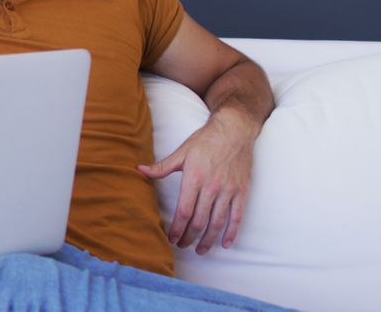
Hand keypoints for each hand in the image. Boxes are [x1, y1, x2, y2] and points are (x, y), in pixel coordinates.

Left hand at [137, 109, 257, 254]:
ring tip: (200, 250)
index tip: (171, 238)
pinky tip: (226, 243)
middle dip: (189, 237)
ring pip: (217, 222)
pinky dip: (232, 232)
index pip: (184, 211)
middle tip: (182, 246)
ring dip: (208, 239)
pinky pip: (238, 216)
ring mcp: (228, 190)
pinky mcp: (241, 191)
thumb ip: (161, 167)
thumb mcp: (181, 152)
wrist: (234, 130)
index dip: (177, 228)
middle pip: (199, 220)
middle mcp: (212, 187)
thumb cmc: (205, 140)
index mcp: (194, 178)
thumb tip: (139, 170)